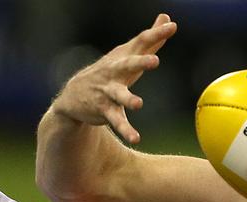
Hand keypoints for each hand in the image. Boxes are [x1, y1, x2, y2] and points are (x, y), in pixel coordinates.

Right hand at [52, 14, 176, 143]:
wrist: (74, 96)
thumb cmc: (110, 73)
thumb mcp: (128, 54)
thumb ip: (150, 39)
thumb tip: (167, 18)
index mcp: (123, 58)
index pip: (141, 43)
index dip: (156, 34)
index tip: (171, 26)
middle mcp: (114, 72)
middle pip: (128, 64)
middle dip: (140, 62)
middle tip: (154, 60)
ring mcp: (108, 91)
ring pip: (119, 95)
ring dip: (128, 99)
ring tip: (138, 104)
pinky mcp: (105, 110)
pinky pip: (117, 121)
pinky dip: (126, 130)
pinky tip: (136, 138)